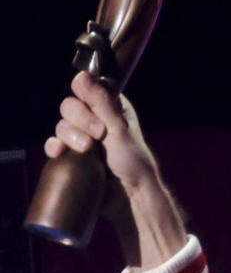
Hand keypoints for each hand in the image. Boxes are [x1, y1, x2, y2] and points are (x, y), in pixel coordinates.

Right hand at [45, 70, 157, 194]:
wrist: (131, 197)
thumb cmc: (134, 162)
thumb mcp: (119, 128)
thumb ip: (101, 102)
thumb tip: (81, 75)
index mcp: (109, 107)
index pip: (84, 89)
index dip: (86, 100)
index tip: (99, 117)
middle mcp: (95, 119)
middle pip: (69, 106)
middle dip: (80, 120)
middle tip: (98, 135)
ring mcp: (82, 138)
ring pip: (61, 126)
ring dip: (71, 136)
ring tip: (87, 150)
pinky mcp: (73, 156)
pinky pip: (54, 145)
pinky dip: (54, 147)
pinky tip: (58, 152)